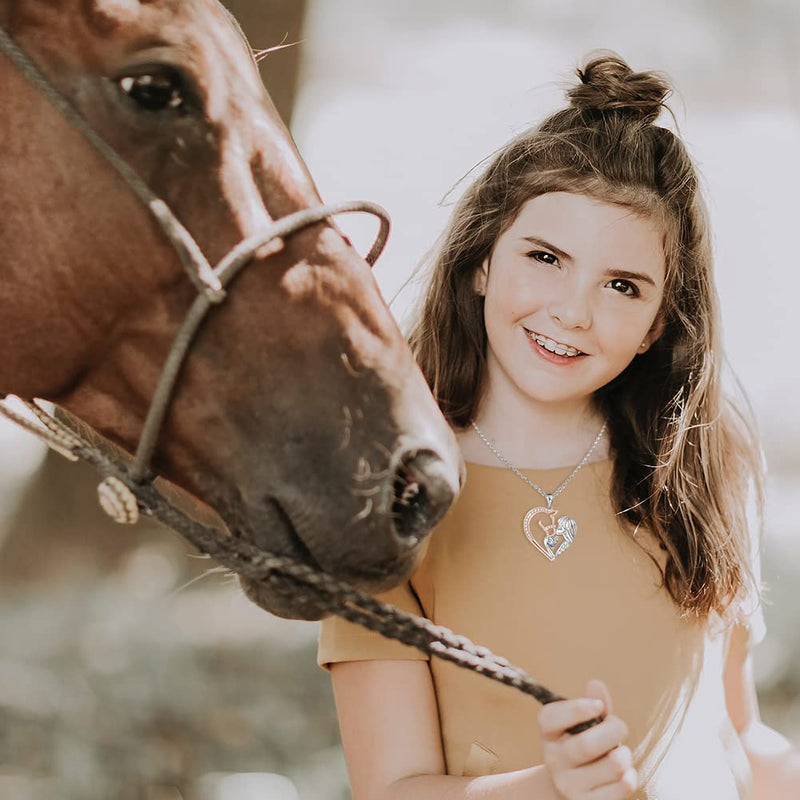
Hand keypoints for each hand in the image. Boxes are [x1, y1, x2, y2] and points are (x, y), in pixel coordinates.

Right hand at [539, 679, 637, 798]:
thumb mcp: (584, 725)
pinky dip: (631, 777)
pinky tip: (625, 775)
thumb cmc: (585, 749)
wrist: (574, 791)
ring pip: (612, 766)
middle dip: (614, 730)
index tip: (598, 706)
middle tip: (619, 728)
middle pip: (586, 745)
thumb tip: (595, 684)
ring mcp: (569, 786)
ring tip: (621, 755)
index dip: (576, 709)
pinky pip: (621, 788)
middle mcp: (554, 760)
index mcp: (549, 734)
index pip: (550, 718)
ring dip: (625, 755)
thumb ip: (593, 704)